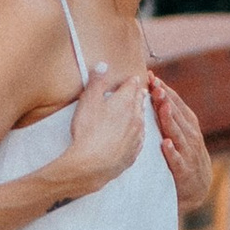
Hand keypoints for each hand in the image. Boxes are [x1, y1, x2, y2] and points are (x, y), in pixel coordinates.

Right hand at [58, 64, 148, 196]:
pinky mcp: (134, 152)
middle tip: (141, 90)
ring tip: (139, 109)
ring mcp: (137, 135)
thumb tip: (103, 65)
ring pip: (142, 120)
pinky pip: (139, 138)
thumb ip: (96, 82)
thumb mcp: (88, 101)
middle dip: (139, 95)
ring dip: (140, 113)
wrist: (93, 164)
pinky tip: (136, 134)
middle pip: (139, 102)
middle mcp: (135, 117)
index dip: (131, 80)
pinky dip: (138, 132)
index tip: (133, 78)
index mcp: (125, 102)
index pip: (132, 86)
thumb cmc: (88, 131)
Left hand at [149, 73, 214, 210]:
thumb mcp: (180, 134)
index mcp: (188, 125)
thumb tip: (153, 93)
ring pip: (178, 134)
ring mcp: (189, 154)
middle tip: (155, 86)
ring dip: (170, 121)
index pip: (177, 104)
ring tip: (163, 108)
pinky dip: (172, 152)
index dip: (166, 91)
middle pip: (177, 115)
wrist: (197, 188)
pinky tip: (166, 144)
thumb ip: (168, 117)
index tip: (152, 78)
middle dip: (166, 100)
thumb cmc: (183, 156)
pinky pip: (178, 161)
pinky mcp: (185, 171)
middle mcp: (191, 136)